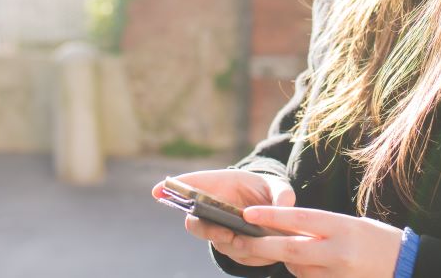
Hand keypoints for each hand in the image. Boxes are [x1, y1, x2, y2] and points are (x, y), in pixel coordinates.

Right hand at [151, 169, 295, 266]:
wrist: (275, 211)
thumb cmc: (270, 191)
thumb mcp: (278, 186)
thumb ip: (282, 193)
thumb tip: (282, 207)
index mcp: (218, 185)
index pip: (190, 185)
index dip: (172, 188)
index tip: (158, 190)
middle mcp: (212, 209)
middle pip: (196, 222)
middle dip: (207, 230)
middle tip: (226, 234)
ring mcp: (219, 230)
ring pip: (217, 242)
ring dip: (233, 244)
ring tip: (254, 242)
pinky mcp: (232, 246)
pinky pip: (236, 254)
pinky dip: (249, 254)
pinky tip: (266, 250)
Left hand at [229, 206, 402, 277]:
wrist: (405, 265)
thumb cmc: (376, 239)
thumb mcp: (349, 223)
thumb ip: (319, 226)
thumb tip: (284, 226)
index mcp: (340, 226)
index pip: (298, 219)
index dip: (270, 216)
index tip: (247, 213)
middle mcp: (337, 251)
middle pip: (289, 249)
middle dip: (260, 246)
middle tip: (237, 240)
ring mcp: (336, 273)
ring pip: (296, 268)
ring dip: (286, 260)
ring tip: (286, 249)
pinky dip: (302, 272)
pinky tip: (310, 264)